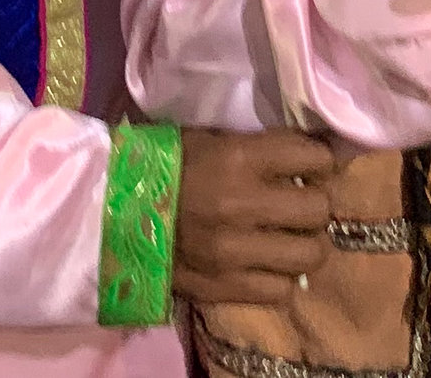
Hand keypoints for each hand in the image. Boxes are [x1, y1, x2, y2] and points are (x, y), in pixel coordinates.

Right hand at [173, 128, 334, 307]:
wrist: (109, 212)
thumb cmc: (163, 166)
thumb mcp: (211, 139)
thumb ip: (259, 147)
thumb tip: (308, 154)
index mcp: (239, 159)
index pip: (315, 158)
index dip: (321, 161)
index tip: (314, 166)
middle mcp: (243, 206)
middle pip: (319, 209)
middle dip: (316, 205)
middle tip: (303, 204)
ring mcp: (235, 252)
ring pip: (309, 255)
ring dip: (305, 245)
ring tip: (291, 239)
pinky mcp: (223, 287)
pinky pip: (280, 290)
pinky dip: (280, 278)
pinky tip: (267, 265)